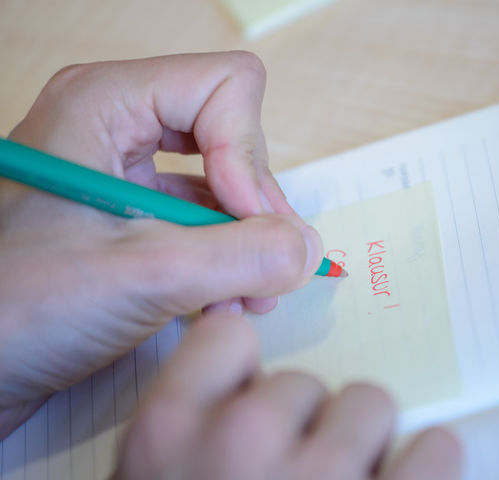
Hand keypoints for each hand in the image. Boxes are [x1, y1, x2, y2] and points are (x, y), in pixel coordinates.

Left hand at [0, 52, 322, 437]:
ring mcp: (124, 180)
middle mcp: (117, 130)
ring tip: (246, 302)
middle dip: (255, 210)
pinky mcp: (129, 227)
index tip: (250, 222)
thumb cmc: (13, 309)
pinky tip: (222, 308)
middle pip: (232, 140)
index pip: (227, 89)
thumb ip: (242, 257)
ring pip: (224, 190)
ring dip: (246, 247)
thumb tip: (306, 248)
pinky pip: (202, 228)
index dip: (248, 156)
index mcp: (106, 103)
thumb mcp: (142, 274)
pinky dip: (224, 267)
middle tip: (266, 270)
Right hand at [114, 311, 461, 479]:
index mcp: (172, 431)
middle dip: (303, 425)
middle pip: (304, 378)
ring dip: (359, 446)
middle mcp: (243, 447)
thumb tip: (236, 332)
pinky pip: (440, 446)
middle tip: (288, 475)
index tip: (254, 392)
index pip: (228, 336)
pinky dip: (428, 463)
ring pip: (371, 402)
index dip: (244, 370)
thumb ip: (190, 411)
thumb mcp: (154, 474)